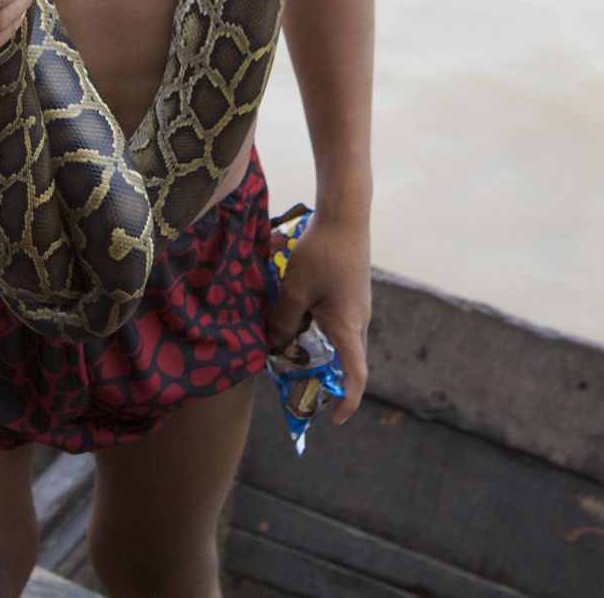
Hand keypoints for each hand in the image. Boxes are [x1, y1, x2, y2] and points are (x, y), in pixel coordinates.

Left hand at [266, 210, 370, 422]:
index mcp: (348, 326)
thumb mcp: (294, 290)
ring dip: (317, 347)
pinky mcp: (352, 289)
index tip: (335, 419)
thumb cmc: (321, 253)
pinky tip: (297, 312)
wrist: (344, 215)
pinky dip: (319, 326)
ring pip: (339, 337)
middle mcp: (359, 319)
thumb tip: (275, 344)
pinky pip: (337, 318)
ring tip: (288, 345)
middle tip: (297, 382)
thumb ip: (283, 321)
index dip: (348, 401)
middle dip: (324, 376)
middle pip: (346, 359)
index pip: (356, 376)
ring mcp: (357, 303)